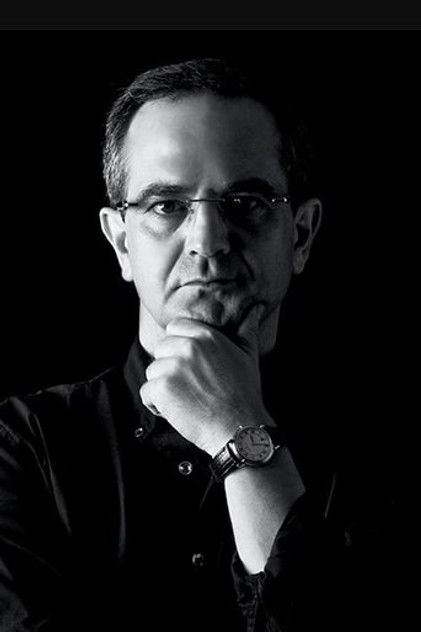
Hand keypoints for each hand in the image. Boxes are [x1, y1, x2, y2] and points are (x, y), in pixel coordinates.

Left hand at [140, 304, 272, 455]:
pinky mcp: (162, 387)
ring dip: (164, 387)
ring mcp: (173, 366)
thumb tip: (256, 308)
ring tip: (187, 400)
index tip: (190, 365)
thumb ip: (247, 329)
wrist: (239, 429)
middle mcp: (189, 346)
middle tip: (192, 387)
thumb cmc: (244, 394)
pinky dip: (157, 405)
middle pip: (161, 349)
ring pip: (153, 371)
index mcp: (207, 335)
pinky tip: (178, 411)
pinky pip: (146, 392)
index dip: (178, 346)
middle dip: (170, 368)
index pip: (175, 327)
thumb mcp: (248, 356)